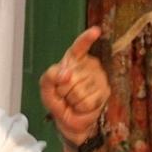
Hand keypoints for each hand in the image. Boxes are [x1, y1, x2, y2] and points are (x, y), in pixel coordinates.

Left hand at [39, 26, 109, 143]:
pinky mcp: (105, 91)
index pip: (79, 47)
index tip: (96, 31)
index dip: (86, 39)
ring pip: (79, 89)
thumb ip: (49, 77)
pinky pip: (87, 100)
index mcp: (73, 60)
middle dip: (62, 90)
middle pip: (70, 76)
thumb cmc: (58, 101)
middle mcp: (89, 65)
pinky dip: (80, 106)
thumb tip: (66, 74)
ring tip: (74, 100)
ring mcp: (99, 77)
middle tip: (65, 95)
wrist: (69, 121)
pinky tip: (82, 105)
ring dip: (72, 99)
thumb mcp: (46, 89)